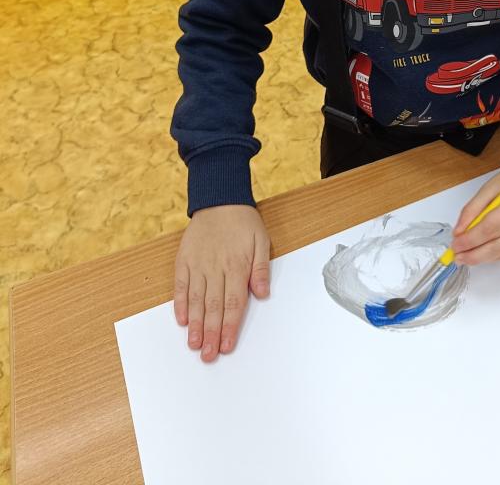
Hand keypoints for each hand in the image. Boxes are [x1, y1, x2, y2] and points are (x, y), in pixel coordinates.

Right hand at [174, 204, 270, 361]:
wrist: (219, 199)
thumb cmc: (243, 222)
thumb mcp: (262, 240)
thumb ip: (261, 269)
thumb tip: (263, 293)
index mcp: (238, 265)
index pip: (234, 302)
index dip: (230, 326)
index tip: (227, 345)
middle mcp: (216, 268)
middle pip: (214, 306)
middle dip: (212, 333)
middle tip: (209, 356)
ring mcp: (198, 264)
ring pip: (196, 300)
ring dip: (195, 324)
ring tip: (194, 345)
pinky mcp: (184, 260)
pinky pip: (181, 285)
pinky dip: (180, 304)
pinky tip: (182, 320)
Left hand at [451, 164, 499, 264]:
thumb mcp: (492, 185)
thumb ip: (474, 207)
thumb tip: (459, 231)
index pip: (492, 226)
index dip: (471, 238)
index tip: (456, 243)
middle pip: (499, 245)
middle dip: (474, 253)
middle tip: (457, 255)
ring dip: (482, 258)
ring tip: (465, 257)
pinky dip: (493, 256)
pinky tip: (481, 254)